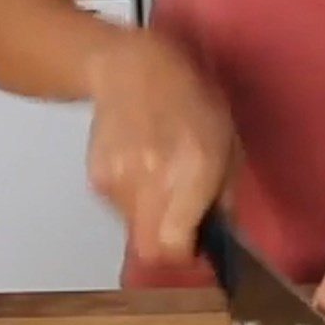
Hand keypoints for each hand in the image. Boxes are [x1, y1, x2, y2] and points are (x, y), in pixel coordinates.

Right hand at [86, 29, 234, 263]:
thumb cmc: (191, 98)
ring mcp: (117, 179)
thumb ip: (225, 193)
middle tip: (182, 227)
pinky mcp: (97, 176)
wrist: (130, 68)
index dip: (186, 256)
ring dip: (153, 218)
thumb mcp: (227, 140)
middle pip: (150, 250)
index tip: (197, 246)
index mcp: (191, 169)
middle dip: (168, 247)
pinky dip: (134, 199)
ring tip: (162, 178)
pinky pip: (119, 207)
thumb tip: (221, 235)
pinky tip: (142, 164)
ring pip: (134, 229)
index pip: (173, 246)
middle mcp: (151, 179)